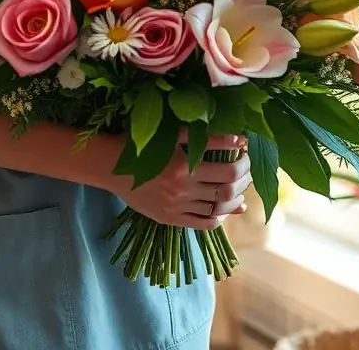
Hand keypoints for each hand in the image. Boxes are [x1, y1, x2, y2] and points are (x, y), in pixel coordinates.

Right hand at [112, 134, 251, 230]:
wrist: (110, 166)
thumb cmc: (143, 143)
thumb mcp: (173, 134)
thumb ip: (205, 138)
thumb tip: (238, 140)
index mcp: (184, 165)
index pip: (229, 169)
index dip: (245, 160)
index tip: (247, 150)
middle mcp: (182, 188)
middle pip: (228, 189)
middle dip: (244, 177)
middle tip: (246, 167)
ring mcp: (176, 206)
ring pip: (219, 207)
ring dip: (236, 196)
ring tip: (239, 187)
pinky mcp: (170, 218)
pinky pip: (204, 223)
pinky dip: (219, 216)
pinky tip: (223, 207)